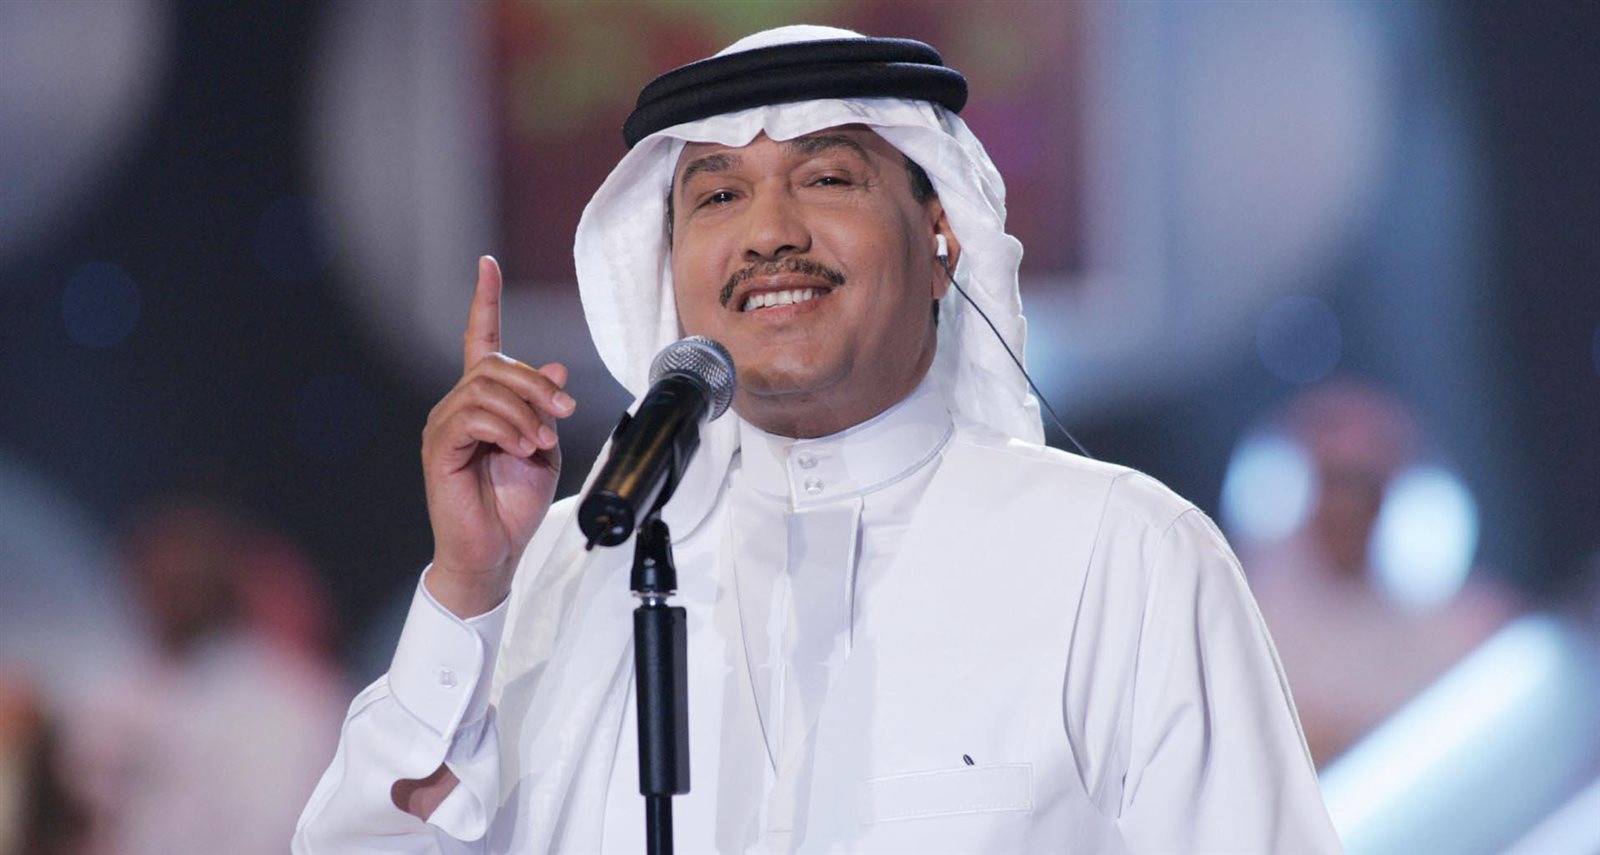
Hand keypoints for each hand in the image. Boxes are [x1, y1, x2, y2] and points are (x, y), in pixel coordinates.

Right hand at [420, 256, 574, 616]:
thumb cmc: (514, 503)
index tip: (486, 265)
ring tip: (538, 442)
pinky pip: (474, 417)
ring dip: (525, 411)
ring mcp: (445, 426)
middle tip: (564, 411)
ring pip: (487, 388)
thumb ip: (546, 407)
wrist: (495, 551)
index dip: (484, 301)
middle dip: (536, 384)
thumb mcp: (544, 446)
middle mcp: (458, 406)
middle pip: (496, 364)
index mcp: (483, 402)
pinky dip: (507, 429)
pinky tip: (521, 448)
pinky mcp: (441, 448)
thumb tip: (555, 369)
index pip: (479, 339)